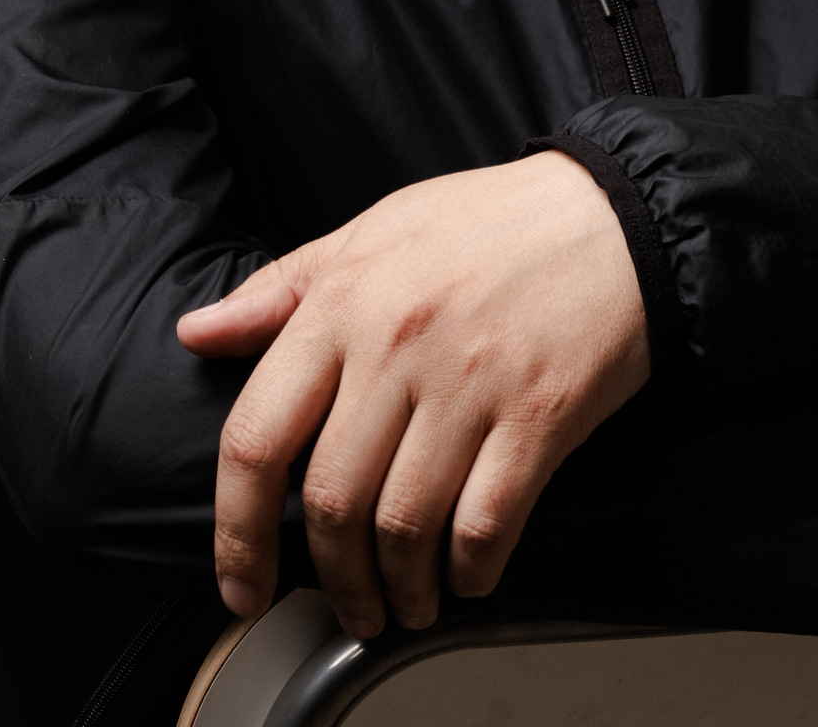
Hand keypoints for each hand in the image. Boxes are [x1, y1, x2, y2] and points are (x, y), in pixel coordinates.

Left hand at [176, 151, 649, 637]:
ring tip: (405, 600)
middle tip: (347, 603)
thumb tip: (199, 332)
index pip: (256, 436)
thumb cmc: (494, 221)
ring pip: (403, 526)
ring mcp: (471, 384)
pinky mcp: (540, 416)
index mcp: (346, 300)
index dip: (236, 531)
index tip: (242, 582)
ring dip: (397, 587)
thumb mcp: (374, 229)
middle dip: (330, 578)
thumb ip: (282, 288)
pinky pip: (486, 526)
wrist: (618, 215)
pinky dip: (468, 572)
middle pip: (331, 502)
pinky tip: (466, 575)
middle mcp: (398, 345)